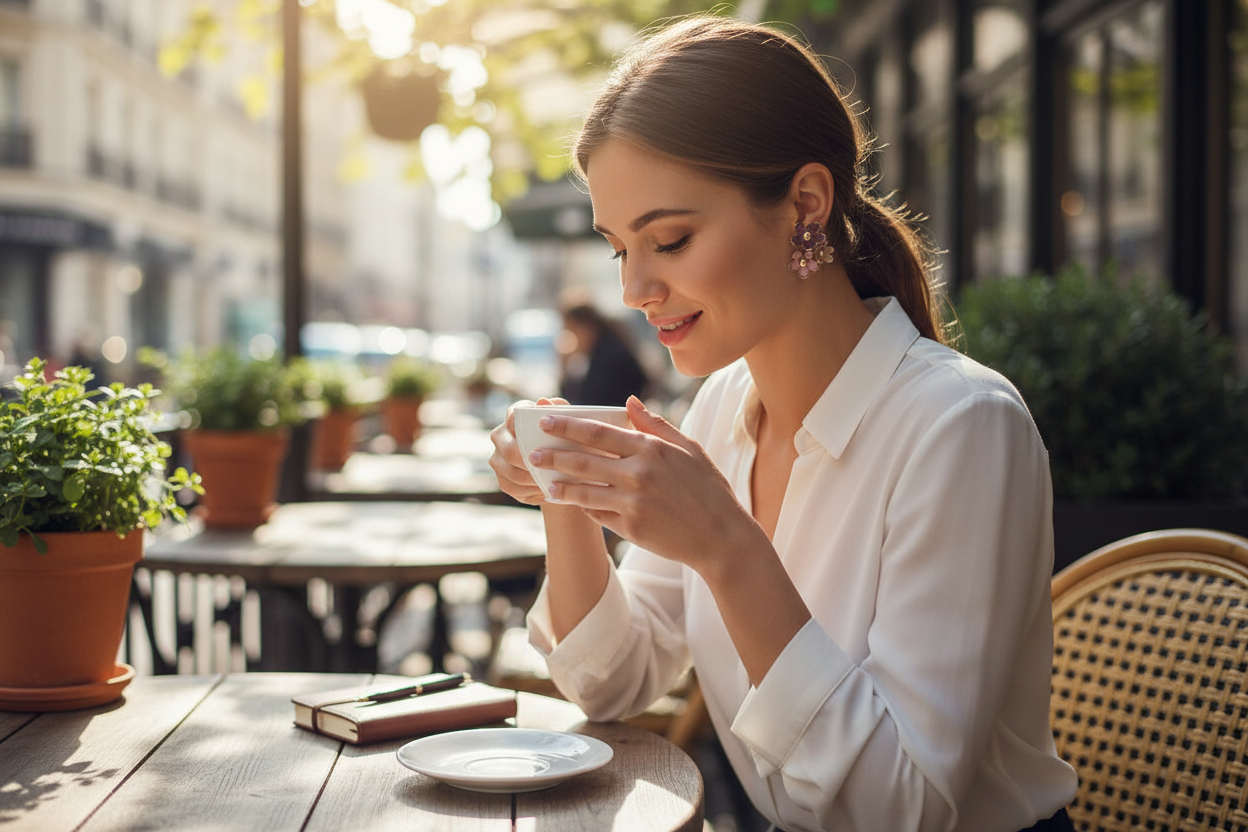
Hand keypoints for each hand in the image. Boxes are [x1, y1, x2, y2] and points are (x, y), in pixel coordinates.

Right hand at [488, 397, 567, 505]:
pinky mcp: (503, 481)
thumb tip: (543, 401)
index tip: (542, 430)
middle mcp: (500, 436)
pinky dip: (531, 490)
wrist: (562, 468)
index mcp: (514, 416)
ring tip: (553, 480)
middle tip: (551, 465)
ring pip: (512, 471)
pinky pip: (514, 487)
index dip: (523, 423)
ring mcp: (498, 460)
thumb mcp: (567, 422)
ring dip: (533, 477)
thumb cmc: (565, 439)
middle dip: (530, 458)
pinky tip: (547, 489)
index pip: (513, 416)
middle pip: (510, 449)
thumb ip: (558, 410)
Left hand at [526, 396, 766, 572]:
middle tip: (531, 453)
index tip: (546, 423)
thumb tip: (629, 401)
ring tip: (543, 482)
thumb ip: (656, 424)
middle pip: (583, 460)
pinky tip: (572, 503)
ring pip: (584, 490)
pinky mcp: (631, 527)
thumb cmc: (708, 489)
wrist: (721, 536)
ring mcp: (633, 502)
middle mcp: (638, 473)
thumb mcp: (689, 449)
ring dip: (559, 486)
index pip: (598, 432)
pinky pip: (598, 514)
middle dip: (553, 455)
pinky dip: (583, 507)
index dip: (568, 427)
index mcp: (651, 448)